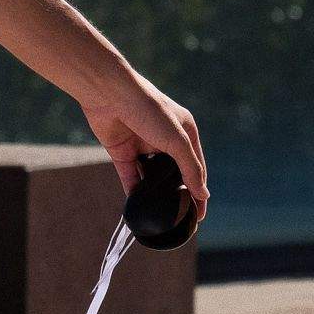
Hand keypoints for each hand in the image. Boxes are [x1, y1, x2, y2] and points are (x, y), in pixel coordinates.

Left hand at [79, 74, 207, 221]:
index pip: (196, 167)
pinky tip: (137, 208)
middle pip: (174, 173)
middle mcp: (164, 139)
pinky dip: (133, 192)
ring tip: (160, 217)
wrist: (109, 94)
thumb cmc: (149, 109)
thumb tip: (203, 194)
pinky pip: (129, 177)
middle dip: (177, 194)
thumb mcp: (177, 140)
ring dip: (155, 194)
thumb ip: (190, 168)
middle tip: (179, 220)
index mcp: (184, 132)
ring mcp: (142, 146)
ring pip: (151, 177)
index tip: (199, 215)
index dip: (199, 191)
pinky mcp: (121, 151)